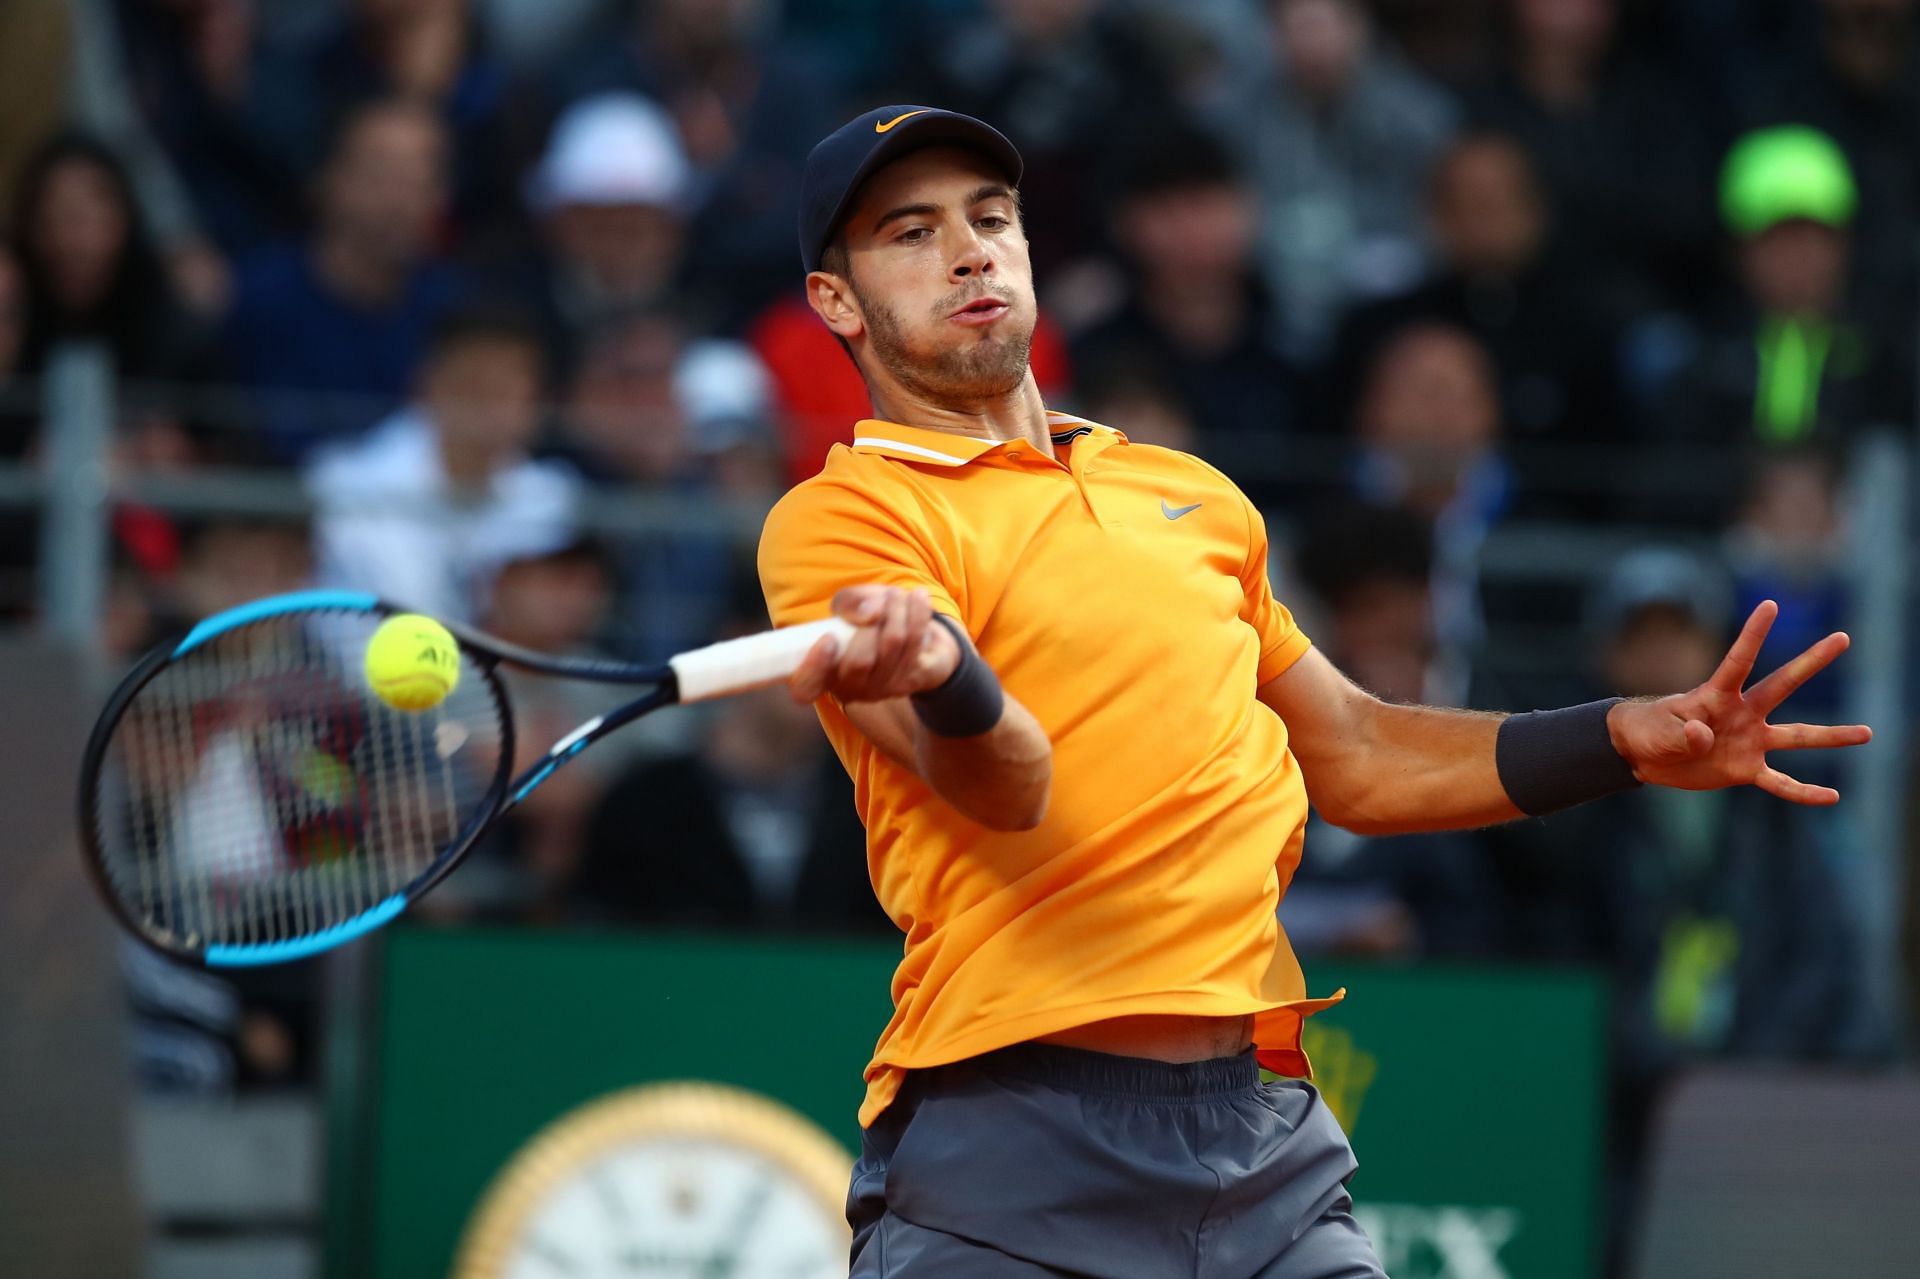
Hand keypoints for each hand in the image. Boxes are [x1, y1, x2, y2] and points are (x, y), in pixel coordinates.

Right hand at [788, 586, 961, 704]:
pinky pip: (916, 644)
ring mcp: (882, 689)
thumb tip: (869, 613)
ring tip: (898, 593)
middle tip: (884, 596)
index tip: (827, 640)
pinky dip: (919, 614)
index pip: (805, 688)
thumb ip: (850, 603)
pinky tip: (919, 598)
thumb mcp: (850, 605)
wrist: (915, 636)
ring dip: (897, 609)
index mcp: (823, 673)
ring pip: (891, 645)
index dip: (812, 669)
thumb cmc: (869, 621)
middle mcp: (850, 688)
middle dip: (873, 620)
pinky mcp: (911, 682)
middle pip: (859, 661)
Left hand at [1605, 600, 1871, 804]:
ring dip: (1831, 736)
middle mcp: (1742, 713)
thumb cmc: (1649, 731)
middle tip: (1843, 637)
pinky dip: (1804, 792)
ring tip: (1868, 733)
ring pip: (1797, 737)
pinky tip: (1832, 796)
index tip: (1770, 604)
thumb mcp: (1660, 732)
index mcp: (1716, 694)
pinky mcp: (1746, 769)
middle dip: (1811, 662)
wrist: (1644, 755)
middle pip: (1782, 685)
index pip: (1738, 660)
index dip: (1753, 634)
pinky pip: (1781, 782)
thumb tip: (1703, 736)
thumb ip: (1682, 734)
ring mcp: (1749, 741)